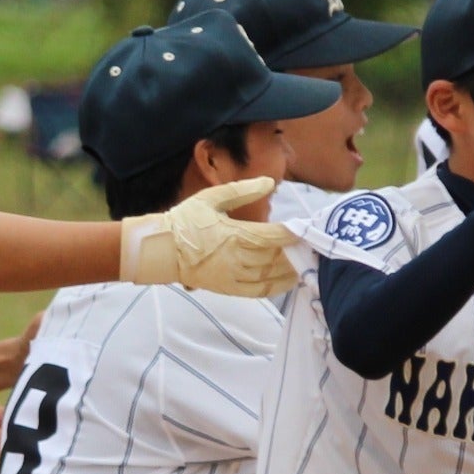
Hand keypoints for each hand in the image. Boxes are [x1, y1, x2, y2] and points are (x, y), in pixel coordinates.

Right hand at [123, 178, 299, 295]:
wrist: (161, 249)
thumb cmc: (185, 220)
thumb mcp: (212, 198)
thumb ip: (243, 190)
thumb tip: (269, 181)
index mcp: (234, 234)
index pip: (272, 236)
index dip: (292, 234)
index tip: (306, 229)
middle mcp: (237, 258)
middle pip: (276, 258)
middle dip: (296, 252)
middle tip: (312, 246)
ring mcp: (233, 276)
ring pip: (270, 276)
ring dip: (291, 270)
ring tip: (306, 262)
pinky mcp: (228, 289)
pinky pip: (258, 291)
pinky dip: (276, 287)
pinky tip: (289, 280)